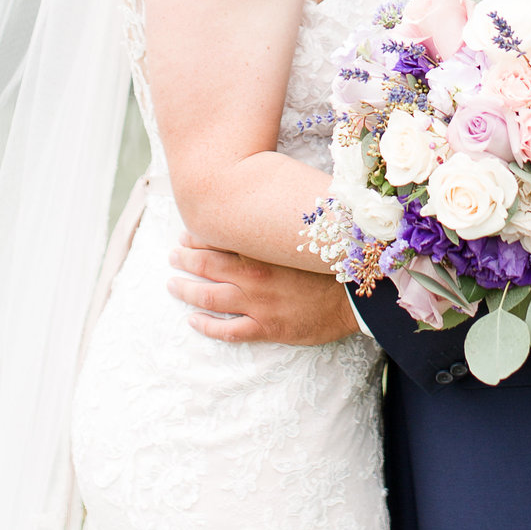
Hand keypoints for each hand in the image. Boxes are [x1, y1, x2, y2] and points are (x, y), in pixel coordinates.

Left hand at [167, 237, 360, 344]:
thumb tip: (272, 199)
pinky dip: (207, 326)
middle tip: (172, 255)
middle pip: (207, 265)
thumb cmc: (334, 263)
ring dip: (186, 290)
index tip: (186, 233)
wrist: (358, 298)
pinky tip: (193, 321)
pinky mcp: (266, 327)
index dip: (198, 236)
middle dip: (185, 259)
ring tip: (173, 285)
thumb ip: (283, 222)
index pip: (220, 239)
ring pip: (209, 297)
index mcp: (263, 250)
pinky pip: (228, 330)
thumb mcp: (307, 234)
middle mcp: (254, 275)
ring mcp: (258, 303)